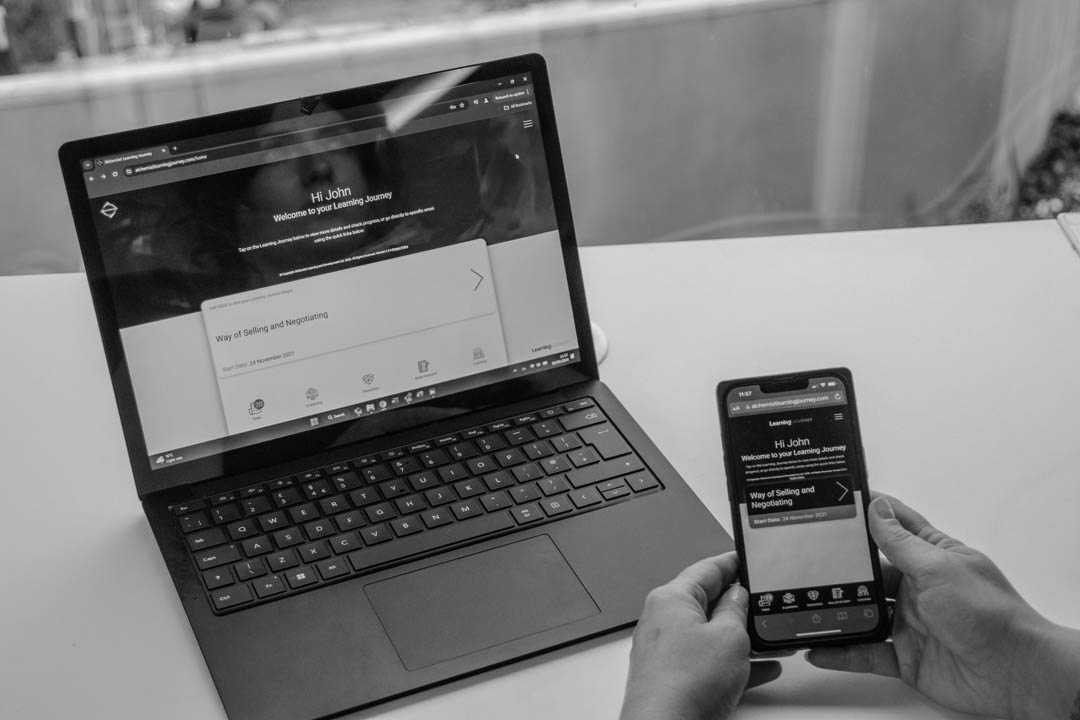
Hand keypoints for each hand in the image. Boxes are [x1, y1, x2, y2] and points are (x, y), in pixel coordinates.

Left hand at [620, 552, 781, 719]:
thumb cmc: (685, 683)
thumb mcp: (729, 637)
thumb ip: (737, 609)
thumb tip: (738, 596)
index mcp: (671, 598)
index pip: (706, 568)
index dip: (732, 562)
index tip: (748, 558)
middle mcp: (663, 620)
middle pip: (708, 602)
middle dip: (740, 605)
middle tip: (766, 602)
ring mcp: (667, 649)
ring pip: (711, 635)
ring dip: (743, 638)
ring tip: (771, 638)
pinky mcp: (674, 675)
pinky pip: (709, 661)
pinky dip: (734, 663)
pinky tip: (762, 669)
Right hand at [806, 494, 1065, 718]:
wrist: (1014, 673)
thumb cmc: (989, 612)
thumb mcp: (938, 568)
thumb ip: (900, 542)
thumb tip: (877, 508)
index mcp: (931, 558)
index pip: (895, 527)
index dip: (868, 513)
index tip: (835, 500)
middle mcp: (918, 588)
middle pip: (870, 572)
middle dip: (841, 566)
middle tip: (805, 557)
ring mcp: (910, 623)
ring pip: (863, 611)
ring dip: (837, 608)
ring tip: (804, 602)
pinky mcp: (905, 658)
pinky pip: (866, 653)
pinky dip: (841, 652)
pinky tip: (817, 647)